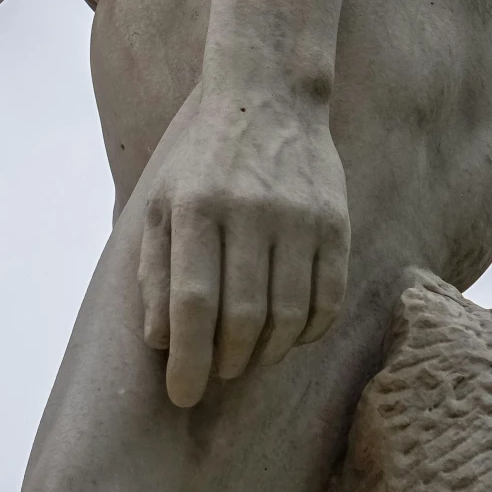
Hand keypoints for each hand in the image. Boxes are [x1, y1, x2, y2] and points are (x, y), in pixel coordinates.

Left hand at [137, 85, 349, 407]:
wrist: (269, 96)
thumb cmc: (204, 160)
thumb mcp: (162, 202)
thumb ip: (155, 271)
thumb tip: (162, 342)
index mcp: (196, 206)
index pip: (194, 304)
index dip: (188, 360)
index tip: (183, 394)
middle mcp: (249, 211)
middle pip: (243, 318)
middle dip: (225, 362)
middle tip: (216, 372)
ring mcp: (299, 216)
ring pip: (288, 317)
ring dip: (265, 353)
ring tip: (247, 355)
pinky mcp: (336, 221)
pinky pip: (327, 300)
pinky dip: (307, 333)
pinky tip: (289, 334)